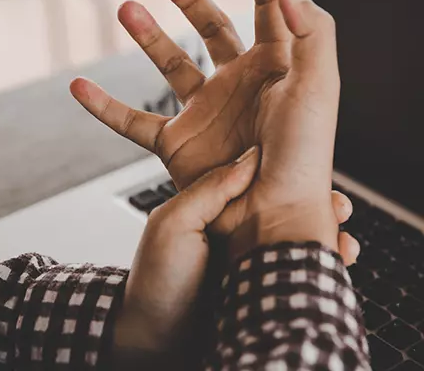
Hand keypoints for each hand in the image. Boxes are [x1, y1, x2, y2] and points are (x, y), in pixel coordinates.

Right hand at [71, 0, 340, 253]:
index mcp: (275, 68)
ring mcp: (205, 114)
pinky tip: (78, 87)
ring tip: (126, 8)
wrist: (273, 215)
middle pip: (212, 28)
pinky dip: (104, 107)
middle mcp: (238, 86)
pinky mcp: (177, 145)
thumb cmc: (303, 157)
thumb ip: (310, 31)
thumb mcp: (318, 86)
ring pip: (170, 66)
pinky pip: (133, 122)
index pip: (267, 3)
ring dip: (147, 37)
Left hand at [112, 149, 358, 367]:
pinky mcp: (263, 287)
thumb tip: (249, 158)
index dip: (285, 177)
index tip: (312, 171)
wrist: (157, 342)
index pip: (257, 184)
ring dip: (322, 234)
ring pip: (294, 239)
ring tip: (344, 234)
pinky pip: (295, 270)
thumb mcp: (174, 225)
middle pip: (282, 210)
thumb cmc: (157, 283)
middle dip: (314, 205)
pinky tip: (336, 261)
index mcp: (215, 211)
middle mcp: (237, 232)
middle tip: (339, 204)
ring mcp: (252, 260)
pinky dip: (317, 265)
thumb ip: (209, 190)